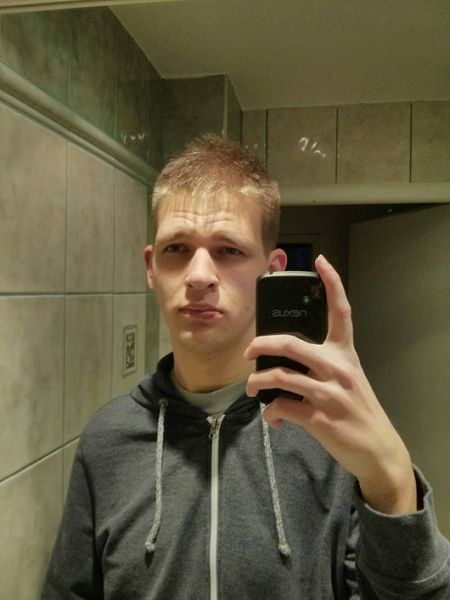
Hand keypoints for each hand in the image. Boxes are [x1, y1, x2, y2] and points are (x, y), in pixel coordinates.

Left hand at [245, 255, 416, 513]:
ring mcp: (329, 393)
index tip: (320, 260)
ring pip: (279, 376)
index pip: (341, 311)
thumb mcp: (348, 378)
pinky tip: (273, 418)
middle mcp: (338, 368)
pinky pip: (281, 407)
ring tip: (251, 389)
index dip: (332, 283)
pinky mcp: (319, 417)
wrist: (377, 448)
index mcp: (346, 354)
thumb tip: (281, 360)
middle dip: (261, 344)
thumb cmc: (357, 409)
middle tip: (248, 352)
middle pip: (290, 343)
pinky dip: (270, 413)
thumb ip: (322, 363)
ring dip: (257, 383)